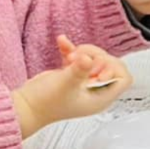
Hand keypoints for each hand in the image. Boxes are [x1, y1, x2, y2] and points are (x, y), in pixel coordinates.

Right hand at [15, 41, 130, 134]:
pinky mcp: (72, 74)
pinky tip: (62, 41)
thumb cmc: (45, 103)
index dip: (114, 68)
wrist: (25, 106)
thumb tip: (88, 58)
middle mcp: (95, 90)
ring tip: (69, 57)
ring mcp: (84, 82)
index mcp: (101, 97)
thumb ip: (78, 70)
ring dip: (83, 52)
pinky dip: (71, 49)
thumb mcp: (65, 84)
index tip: (96, 67)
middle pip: (110, 64)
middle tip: (78, 60)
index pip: (124, 79)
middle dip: (96, 57)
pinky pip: (78, 57)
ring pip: (95, 58)